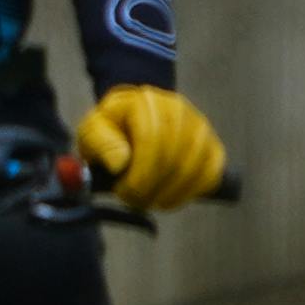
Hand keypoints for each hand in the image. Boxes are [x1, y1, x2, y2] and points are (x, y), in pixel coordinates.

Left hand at [75, 82, 227, 210]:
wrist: (131, 121)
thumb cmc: (110, 130)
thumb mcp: (93, 132)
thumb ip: (101, 143)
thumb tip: (120, 163)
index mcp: (145, 103)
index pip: (152, 139)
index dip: (140, 172)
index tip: (125, 192)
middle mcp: (178, 110)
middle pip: (174, 156)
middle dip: (153, 186)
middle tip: (134, 202)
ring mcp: (199, 127)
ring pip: (194, 167)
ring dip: (170, 193)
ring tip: (148, 201)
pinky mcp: (212, 145)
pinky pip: (211, 172)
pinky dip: (191, 192)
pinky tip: (170, 200)